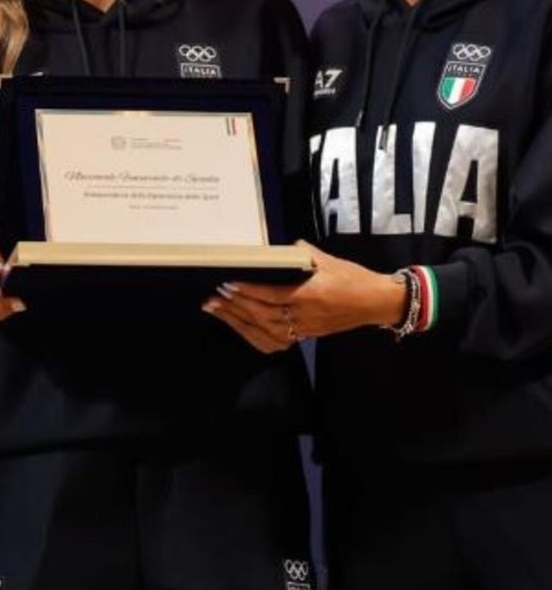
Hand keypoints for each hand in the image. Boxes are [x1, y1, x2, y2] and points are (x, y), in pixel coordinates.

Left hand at [201, 242, 406, 353]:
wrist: (377, 302)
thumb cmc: (354, 278)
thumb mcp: (328, 260)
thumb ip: (303, 253)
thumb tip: (284, 247)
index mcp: (308, 296)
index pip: (270, 295)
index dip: (247, 291)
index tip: (227, 284)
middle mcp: (304, 316)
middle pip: (262, 315)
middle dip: (234, 307)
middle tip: (212, 298)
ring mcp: (305, 329)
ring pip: (265, 331)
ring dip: (238, 322)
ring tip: (217, 311)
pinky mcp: (306, 335)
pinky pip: (275, 341)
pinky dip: (254, 336)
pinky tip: (239, 327)